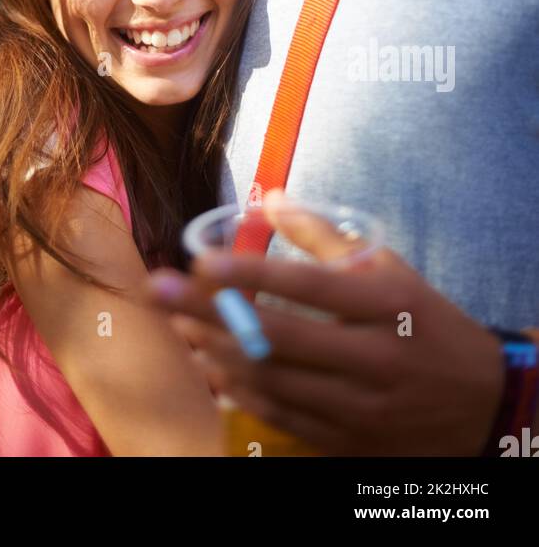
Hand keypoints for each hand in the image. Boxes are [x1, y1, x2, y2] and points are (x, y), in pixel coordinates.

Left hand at [147, 191, 504, 456]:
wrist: (483, 407)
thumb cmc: (430, 326)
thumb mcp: (394, 273)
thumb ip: (328, 237)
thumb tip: (270, 197)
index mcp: (387, 307)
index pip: (310, 287)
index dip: (252, 273)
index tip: (202, 259)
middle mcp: (373, 359)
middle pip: (277, 336)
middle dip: (209, 310)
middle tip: (158, 288)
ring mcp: (360, 408)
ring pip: (272, 380)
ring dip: (215, 351)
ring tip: (178, 323)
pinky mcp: (348, 442)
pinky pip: (282, 416)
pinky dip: (240, 392)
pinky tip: (211, 367)